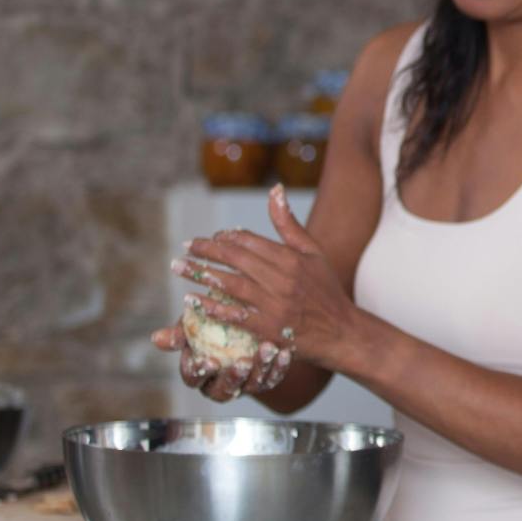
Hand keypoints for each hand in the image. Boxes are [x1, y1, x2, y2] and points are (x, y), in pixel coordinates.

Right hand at [150, 320, 290, 402]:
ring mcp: (244, 386)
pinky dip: (279, 367)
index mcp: (198, 374)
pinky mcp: (265, 381)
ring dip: (260, 369)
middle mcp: (219, 386)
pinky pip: (273, 378)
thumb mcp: (194, 324)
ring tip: (267, 349)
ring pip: (251, 386)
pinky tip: (285, 351)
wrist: (242, 323)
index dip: (198, 372)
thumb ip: (179, 333)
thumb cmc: (210, 322)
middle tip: (241, 363)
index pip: (192, 378)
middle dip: (232, 378)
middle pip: (223, 391)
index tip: (207, 360)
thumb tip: (156, 338)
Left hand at [170, 185, 359, 377]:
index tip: (210, 239)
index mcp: (291, 258)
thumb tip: (275, 189)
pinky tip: (193, 300)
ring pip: (230, 284)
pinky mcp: (269, 329)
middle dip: (205, 251)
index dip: (225, 237)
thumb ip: (289, 223)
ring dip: (201, 274)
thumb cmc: (326, 289)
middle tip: (185, 248)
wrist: (341, 331)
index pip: (249, 240)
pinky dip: (212, 306)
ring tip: (179, 268)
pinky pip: (235, 315)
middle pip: (235, 259)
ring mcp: (275, 305)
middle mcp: (282, 279)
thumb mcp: (313, 252)